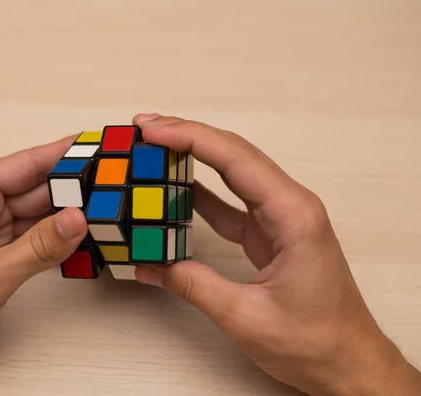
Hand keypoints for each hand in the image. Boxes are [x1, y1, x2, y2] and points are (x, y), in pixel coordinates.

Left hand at [0, 137, 86, 394]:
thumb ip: (38, 247)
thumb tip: (76, 219)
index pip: (22, 165)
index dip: (60, 154)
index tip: (91, 147)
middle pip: (32, 189)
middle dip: (69, 188)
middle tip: (107, 183)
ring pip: (34, 216)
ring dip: (64, 216)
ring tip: (100, 209)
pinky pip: (31, 240)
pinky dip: (53, 241)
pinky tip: (77, 238)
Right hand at [132, 114, 420, 395]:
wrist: (348, 362)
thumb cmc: (315, 341)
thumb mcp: (245, 316)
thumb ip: (192, 285)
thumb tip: (148, 265)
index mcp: (293, 215)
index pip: (235, 159)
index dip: (190, 138)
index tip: (152, 130)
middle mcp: (290, 206)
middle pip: (233, 154)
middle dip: (187, 136)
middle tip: (144, 129)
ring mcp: (280, 218)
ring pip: (232, 173)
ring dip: (193, 157)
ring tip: (155, 148)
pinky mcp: (270, 233)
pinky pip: (231, 202)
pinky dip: (202, 191)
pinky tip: (178, 186)